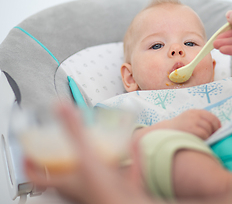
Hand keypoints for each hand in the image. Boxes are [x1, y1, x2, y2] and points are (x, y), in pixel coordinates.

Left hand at [25, 103, 152, 203]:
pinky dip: (127, 154)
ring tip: (96, 139)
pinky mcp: (122, 185)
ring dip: (95, 154)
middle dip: (64, 155)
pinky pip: (123, 168)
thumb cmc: (106, 194)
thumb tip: (60, 107)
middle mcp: (82, 186)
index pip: (38, 176)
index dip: (30, 164)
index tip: (29, 150)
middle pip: (66, 172)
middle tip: (64, 140)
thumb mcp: (86, 156)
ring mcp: (103, 186)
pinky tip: (132, 142)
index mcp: (67, 182)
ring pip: (94, 170)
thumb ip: (74, 131)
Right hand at [169, 109, 220, 139]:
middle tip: (212, 136)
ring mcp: (192, 121)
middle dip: (214, 130)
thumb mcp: (188, 120)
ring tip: (203, 139)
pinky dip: (205, 138)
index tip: (217, 131)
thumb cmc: (178, 129)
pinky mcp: (191, 128)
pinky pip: (204, 133)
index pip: (211, 116)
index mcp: (195, 112)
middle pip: (212, 122)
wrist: (164, 132)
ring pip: (208, 128)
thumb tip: (216, 129)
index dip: (217, 125)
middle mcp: (194, 114)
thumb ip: (199, 121)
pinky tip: (199, 140)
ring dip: (208, 135)